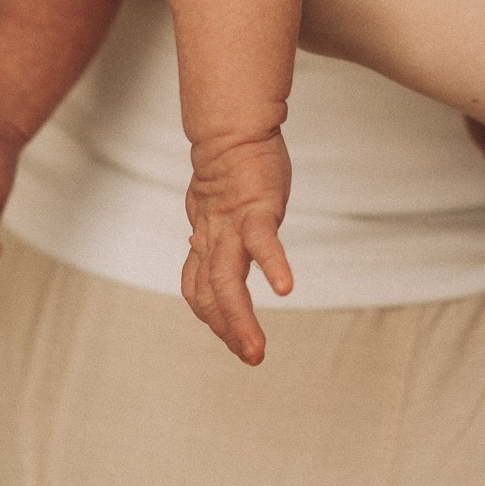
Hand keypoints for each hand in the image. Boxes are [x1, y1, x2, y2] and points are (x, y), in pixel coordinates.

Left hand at [182, 133, 293, 365]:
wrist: (232, 125)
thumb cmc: (232, 164)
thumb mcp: (217, 204)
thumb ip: (212, 228)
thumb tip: (200, 244)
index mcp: (205, 239)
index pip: (199, 290)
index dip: (212, 319)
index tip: (232, 340)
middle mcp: (212, 238)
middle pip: (210, 294)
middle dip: (227, 330)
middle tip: (251, 359)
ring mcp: (231, 225)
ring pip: (227, 281)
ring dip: (240, 320)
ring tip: (256, 350)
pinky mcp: (256, 207)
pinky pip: (262, 242)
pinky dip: (271, 266)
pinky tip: (285, 289)